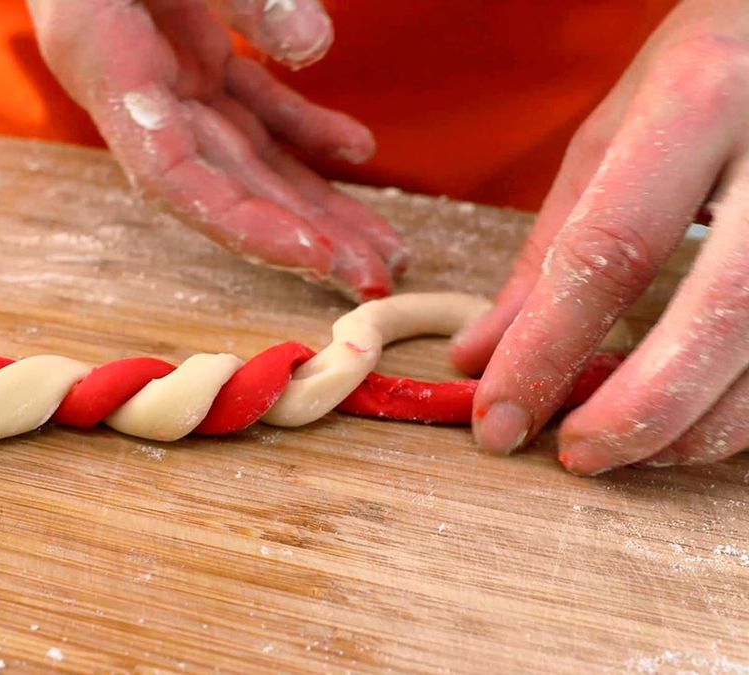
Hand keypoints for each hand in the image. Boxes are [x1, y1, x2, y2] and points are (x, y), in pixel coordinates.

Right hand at [27, 0, 409, 300]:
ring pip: (248, 156)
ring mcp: (168, 76)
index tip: (314, 256)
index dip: (241, 223)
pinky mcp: (193, 56)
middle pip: (224, 183)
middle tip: (378, 278)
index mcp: (105, 62)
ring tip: (383, 247)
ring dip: (316, 201)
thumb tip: (316, 47)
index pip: (171, 174)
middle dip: (303, 235)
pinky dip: (305, 128)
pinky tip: (357, 150)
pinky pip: (253, 106)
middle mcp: (136, 89)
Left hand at [452, 0, 748, 473]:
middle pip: (722, 312)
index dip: (546, 350)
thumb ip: (551, 243)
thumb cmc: (712, 64)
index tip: (497, 419)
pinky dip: (745, 403)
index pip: (608, 250)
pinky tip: (698, 412)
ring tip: (627, 445)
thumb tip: (480, 352)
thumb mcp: (618, 128)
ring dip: (700, 422)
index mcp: (699, 101)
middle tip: (575, 455)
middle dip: (640, 409)